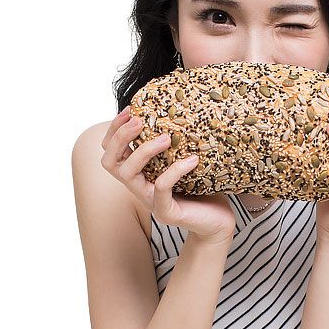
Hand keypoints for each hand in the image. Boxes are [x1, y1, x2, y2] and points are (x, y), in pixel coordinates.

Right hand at [101, 109, 235, 244]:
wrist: (218, 222)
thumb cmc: (203, 189)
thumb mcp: (184, 159)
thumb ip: (174, 141)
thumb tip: (178, 106)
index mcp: (139, 174)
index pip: (110, 151)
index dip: (114, 129)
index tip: (130, 109)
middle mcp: (138, 188)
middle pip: (110, 162)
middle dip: (120, 137)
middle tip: (139, 120)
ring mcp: (149, 202)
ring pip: (128, 174)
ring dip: (144, 151)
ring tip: (167, 137)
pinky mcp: (166, 212)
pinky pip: (161, 188)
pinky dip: (175, 171)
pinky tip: (193, 159)